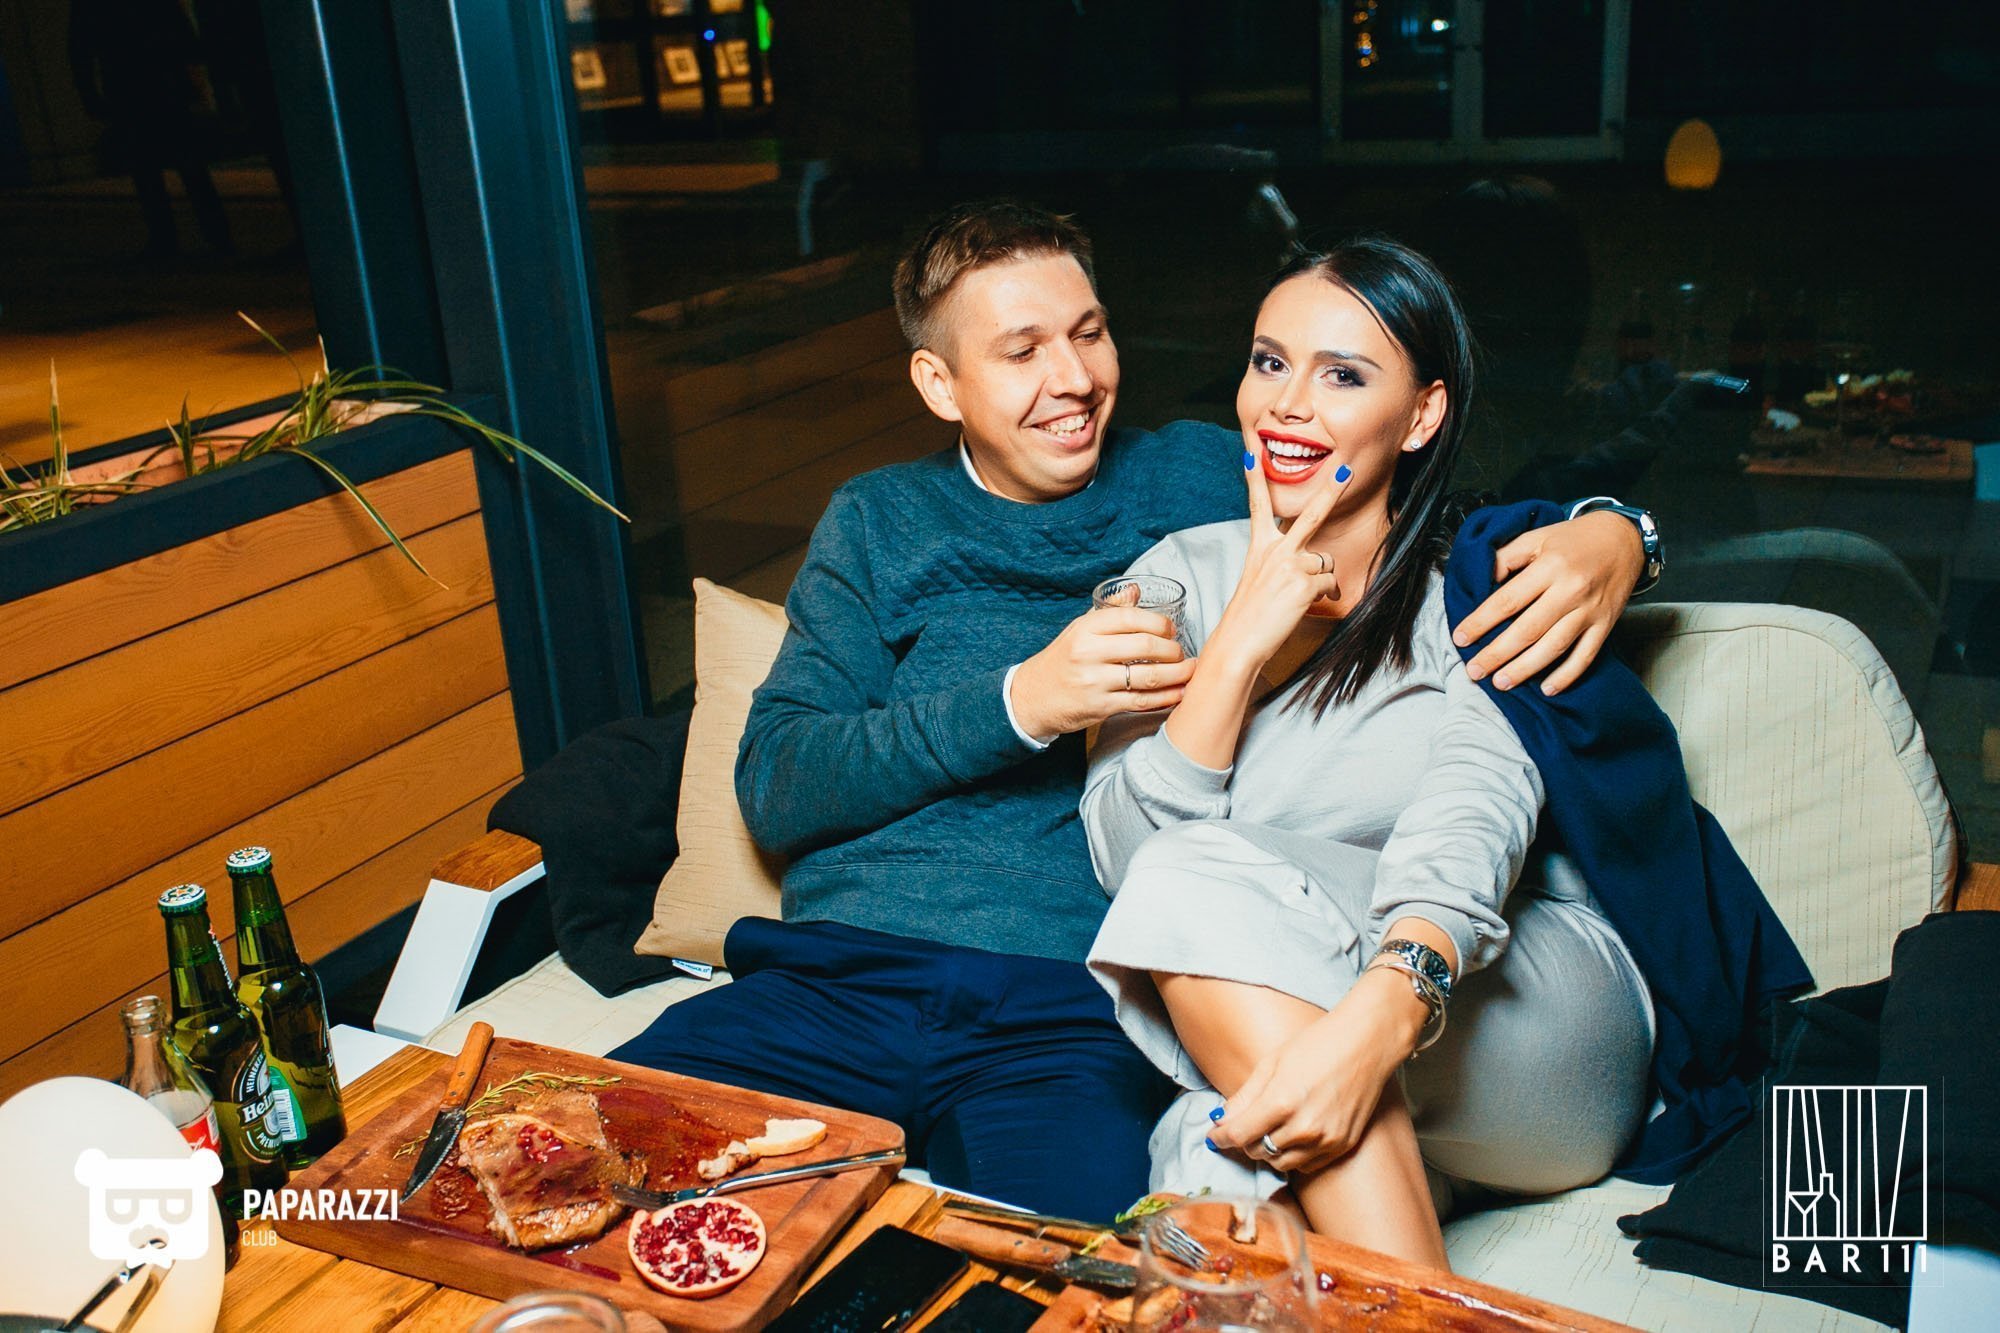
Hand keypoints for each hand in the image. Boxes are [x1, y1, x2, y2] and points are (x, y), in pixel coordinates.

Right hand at [1011, 605, 1194, 738]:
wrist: (1033, 697)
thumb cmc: (1062, 659)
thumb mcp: (1079, 629)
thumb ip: (1109, 610)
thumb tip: (1135, 589)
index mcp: (1086, 628)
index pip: (1132, 617)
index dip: (1159, 623)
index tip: (1171, 629)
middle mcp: (1090, 652)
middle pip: (1146, 645)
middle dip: (1173, 649)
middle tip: (1182, 652)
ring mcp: (1096, 681)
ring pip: (1149, 676)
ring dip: (1177, 674)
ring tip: (1189, 670)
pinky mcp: (1101, 707)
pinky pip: (1142, 701)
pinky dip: (1166, 698)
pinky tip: (1178, 693)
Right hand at [1201, 452, 1348, 677]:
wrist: (1239, 642)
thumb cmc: (1249, 616)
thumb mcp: (1259, 581)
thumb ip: (1286, 564)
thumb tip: (1321, 566)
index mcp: (1259, 547)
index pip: (1257, 506)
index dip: (1254, 478)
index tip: (1251, 453)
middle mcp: (1275, 550)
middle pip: (1311, 515)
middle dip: (1332, 490)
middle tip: (1346, 470)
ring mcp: (1291, 565)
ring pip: (1326, 562)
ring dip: (1320, 580)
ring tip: (1298, 597)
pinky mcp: (1304, 583)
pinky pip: (1329, 583)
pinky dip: (1323, 595)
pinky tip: (1303, 606)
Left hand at [1207, 970, 1424, 1173]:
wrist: (1367, 1043)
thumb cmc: (1318, 1044)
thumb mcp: (1272, 1062)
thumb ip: (1244, 1097)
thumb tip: (1221, 1120)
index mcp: (1283, 1102)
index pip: (1238, 1135)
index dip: (1219, 1138)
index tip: (1212, 1136)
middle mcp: (1305, 1128)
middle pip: (1257, 1152)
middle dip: (1244, 1140)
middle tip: (1244, 1125)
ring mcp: (1326, 1140)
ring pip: (1280, 1164)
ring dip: (1268, 1151)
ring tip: (1270, 1128)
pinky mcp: (1342, 1145)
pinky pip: (1306, 1165)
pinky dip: (1293, 1155)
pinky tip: (1294, 1133)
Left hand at [1451, 510, 1642, 695]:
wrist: (1624, 539)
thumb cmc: (1574, 540)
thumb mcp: (1537, 538)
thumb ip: (1507, 557)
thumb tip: (1483, 581)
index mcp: (1550, 567)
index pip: (1508, 600)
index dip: (1481, 622)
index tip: (1461, 638)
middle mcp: (1571, 591)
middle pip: (1528, 629)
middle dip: (1497, 653)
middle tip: (1474, 670)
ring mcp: (1590, 611)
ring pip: (1554, 647)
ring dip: (1525, 669)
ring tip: (1501, 683)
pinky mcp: (1605, 625)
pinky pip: (1585, 656)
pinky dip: (1567, 675)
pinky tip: (1547, 688)